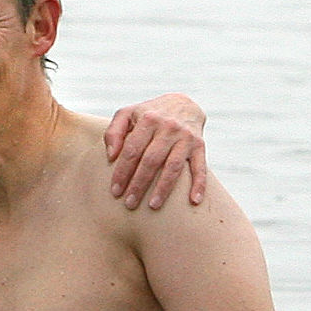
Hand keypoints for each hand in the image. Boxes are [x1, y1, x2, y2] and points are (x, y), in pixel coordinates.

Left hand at [105, 93, 206, 209]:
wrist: (183, 103)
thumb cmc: (147, 114)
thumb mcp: (127, 114)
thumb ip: (113, 132)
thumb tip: (110, 156)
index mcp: (148, 120)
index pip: (132, 150)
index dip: (122, 172)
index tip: (115, 191)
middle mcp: (168, 127)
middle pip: (151, 161)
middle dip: (139, 184)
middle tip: (129, 204)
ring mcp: (186, 137)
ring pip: (174, 166)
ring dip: (164, 188)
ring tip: (153, 206)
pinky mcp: (200, 145)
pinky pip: (200, 167)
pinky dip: (199, 184)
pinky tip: (194, 201)